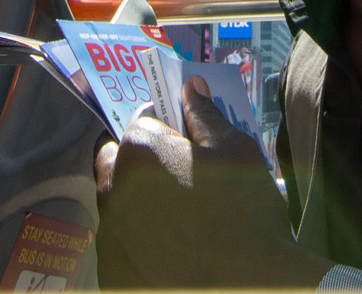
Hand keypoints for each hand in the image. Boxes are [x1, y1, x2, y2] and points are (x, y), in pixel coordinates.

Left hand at [94, 78, 328, 288]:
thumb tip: (191, 88)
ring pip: (116, 206)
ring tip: (178, 220)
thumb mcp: (236, 152)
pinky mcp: (113, 275)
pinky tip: (171, 253)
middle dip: (138, 161)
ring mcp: (110, 237)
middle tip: (176, 176)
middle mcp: (113, 190)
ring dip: (137, 203)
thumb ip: (205, 117)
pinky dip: (138, 245)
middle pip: (116, 162)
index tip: (186, 139)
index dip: (166, 125)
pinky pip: (120, 248)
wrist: (251, 287)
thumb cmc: (247, 213)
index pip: (142, 121)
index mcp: (140, 151)